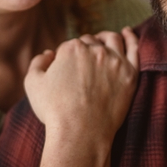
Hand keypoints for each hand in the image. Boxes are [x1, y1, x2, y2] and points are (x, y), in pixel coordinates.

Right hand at [23, 27, 138, 142]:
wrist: (80, 133)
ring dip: (105, 38)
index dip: (65, 58)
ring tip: (103, 42)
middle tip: (83, 66)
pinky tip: (127, 32)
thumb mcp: (32, 84)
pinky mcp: (130, 73)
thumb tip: (48, 53)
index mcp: (71, 48)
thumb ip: (38, 62)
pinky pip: (134, 48)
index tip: (66, 71)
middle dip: (85, 49)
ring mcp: (115, 60)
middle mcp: (95, 50)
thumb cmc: (54, 111)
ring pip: (112, 39)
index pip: (69, 45)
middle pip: (90, 42)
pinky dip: (131, 37)